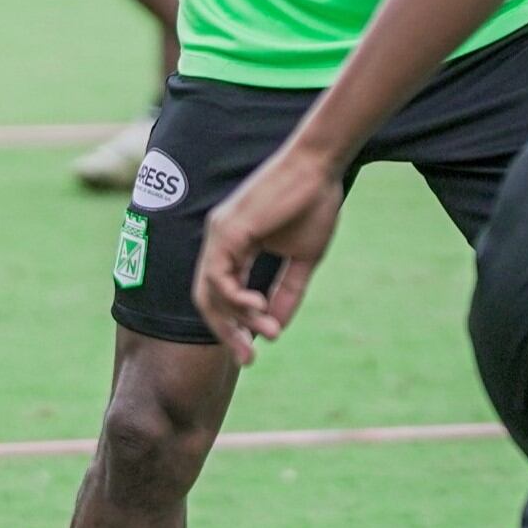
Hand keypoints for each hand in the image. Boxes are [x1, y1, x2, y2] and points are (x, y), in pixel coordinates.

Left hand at [192, 143, 346, 364]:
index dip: (234, 325)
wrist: (320, 167)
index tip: (255, 350)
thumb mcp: (302, 259)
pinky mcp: (228, 229)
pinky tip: (257, 309)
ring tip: (265, 333)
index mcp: (234, 245)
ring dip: (236, 320)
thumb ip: (287, 292)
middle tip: (248, 360)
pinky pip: (218, 275)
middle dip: (226, 332)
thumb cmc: (314, 204)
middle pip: (207, 298)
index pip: (221, 293)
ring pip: (210, 291)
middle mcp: (219, 240)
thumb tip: (275, 328)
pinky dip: (234, 299)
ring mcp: (220, 234)